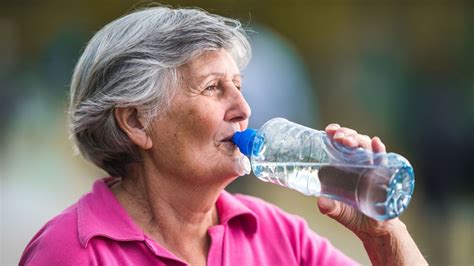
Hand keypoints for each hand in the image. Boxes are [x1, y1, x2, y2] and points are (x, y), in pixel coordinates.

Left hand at [318, 123, 399, 237]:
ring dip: (358, 140)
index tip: (329, 131)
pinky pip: (382, 160)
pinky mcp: (384, 175)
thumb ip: (330, 207)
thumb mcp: (338, 212)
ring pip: (366, 147)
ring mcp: (371, 168)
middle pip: (353, 142)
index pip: (340, 144)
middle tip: (338, 136)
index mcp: (344, 166)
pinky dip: (379, 151)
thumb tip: (321, 202)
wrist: (374, 229)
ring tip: (350, 141)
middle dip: (346, 135)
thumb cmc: (353, 216)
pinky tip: (376, 143)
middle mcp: (358, 163)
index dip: (336, 134)